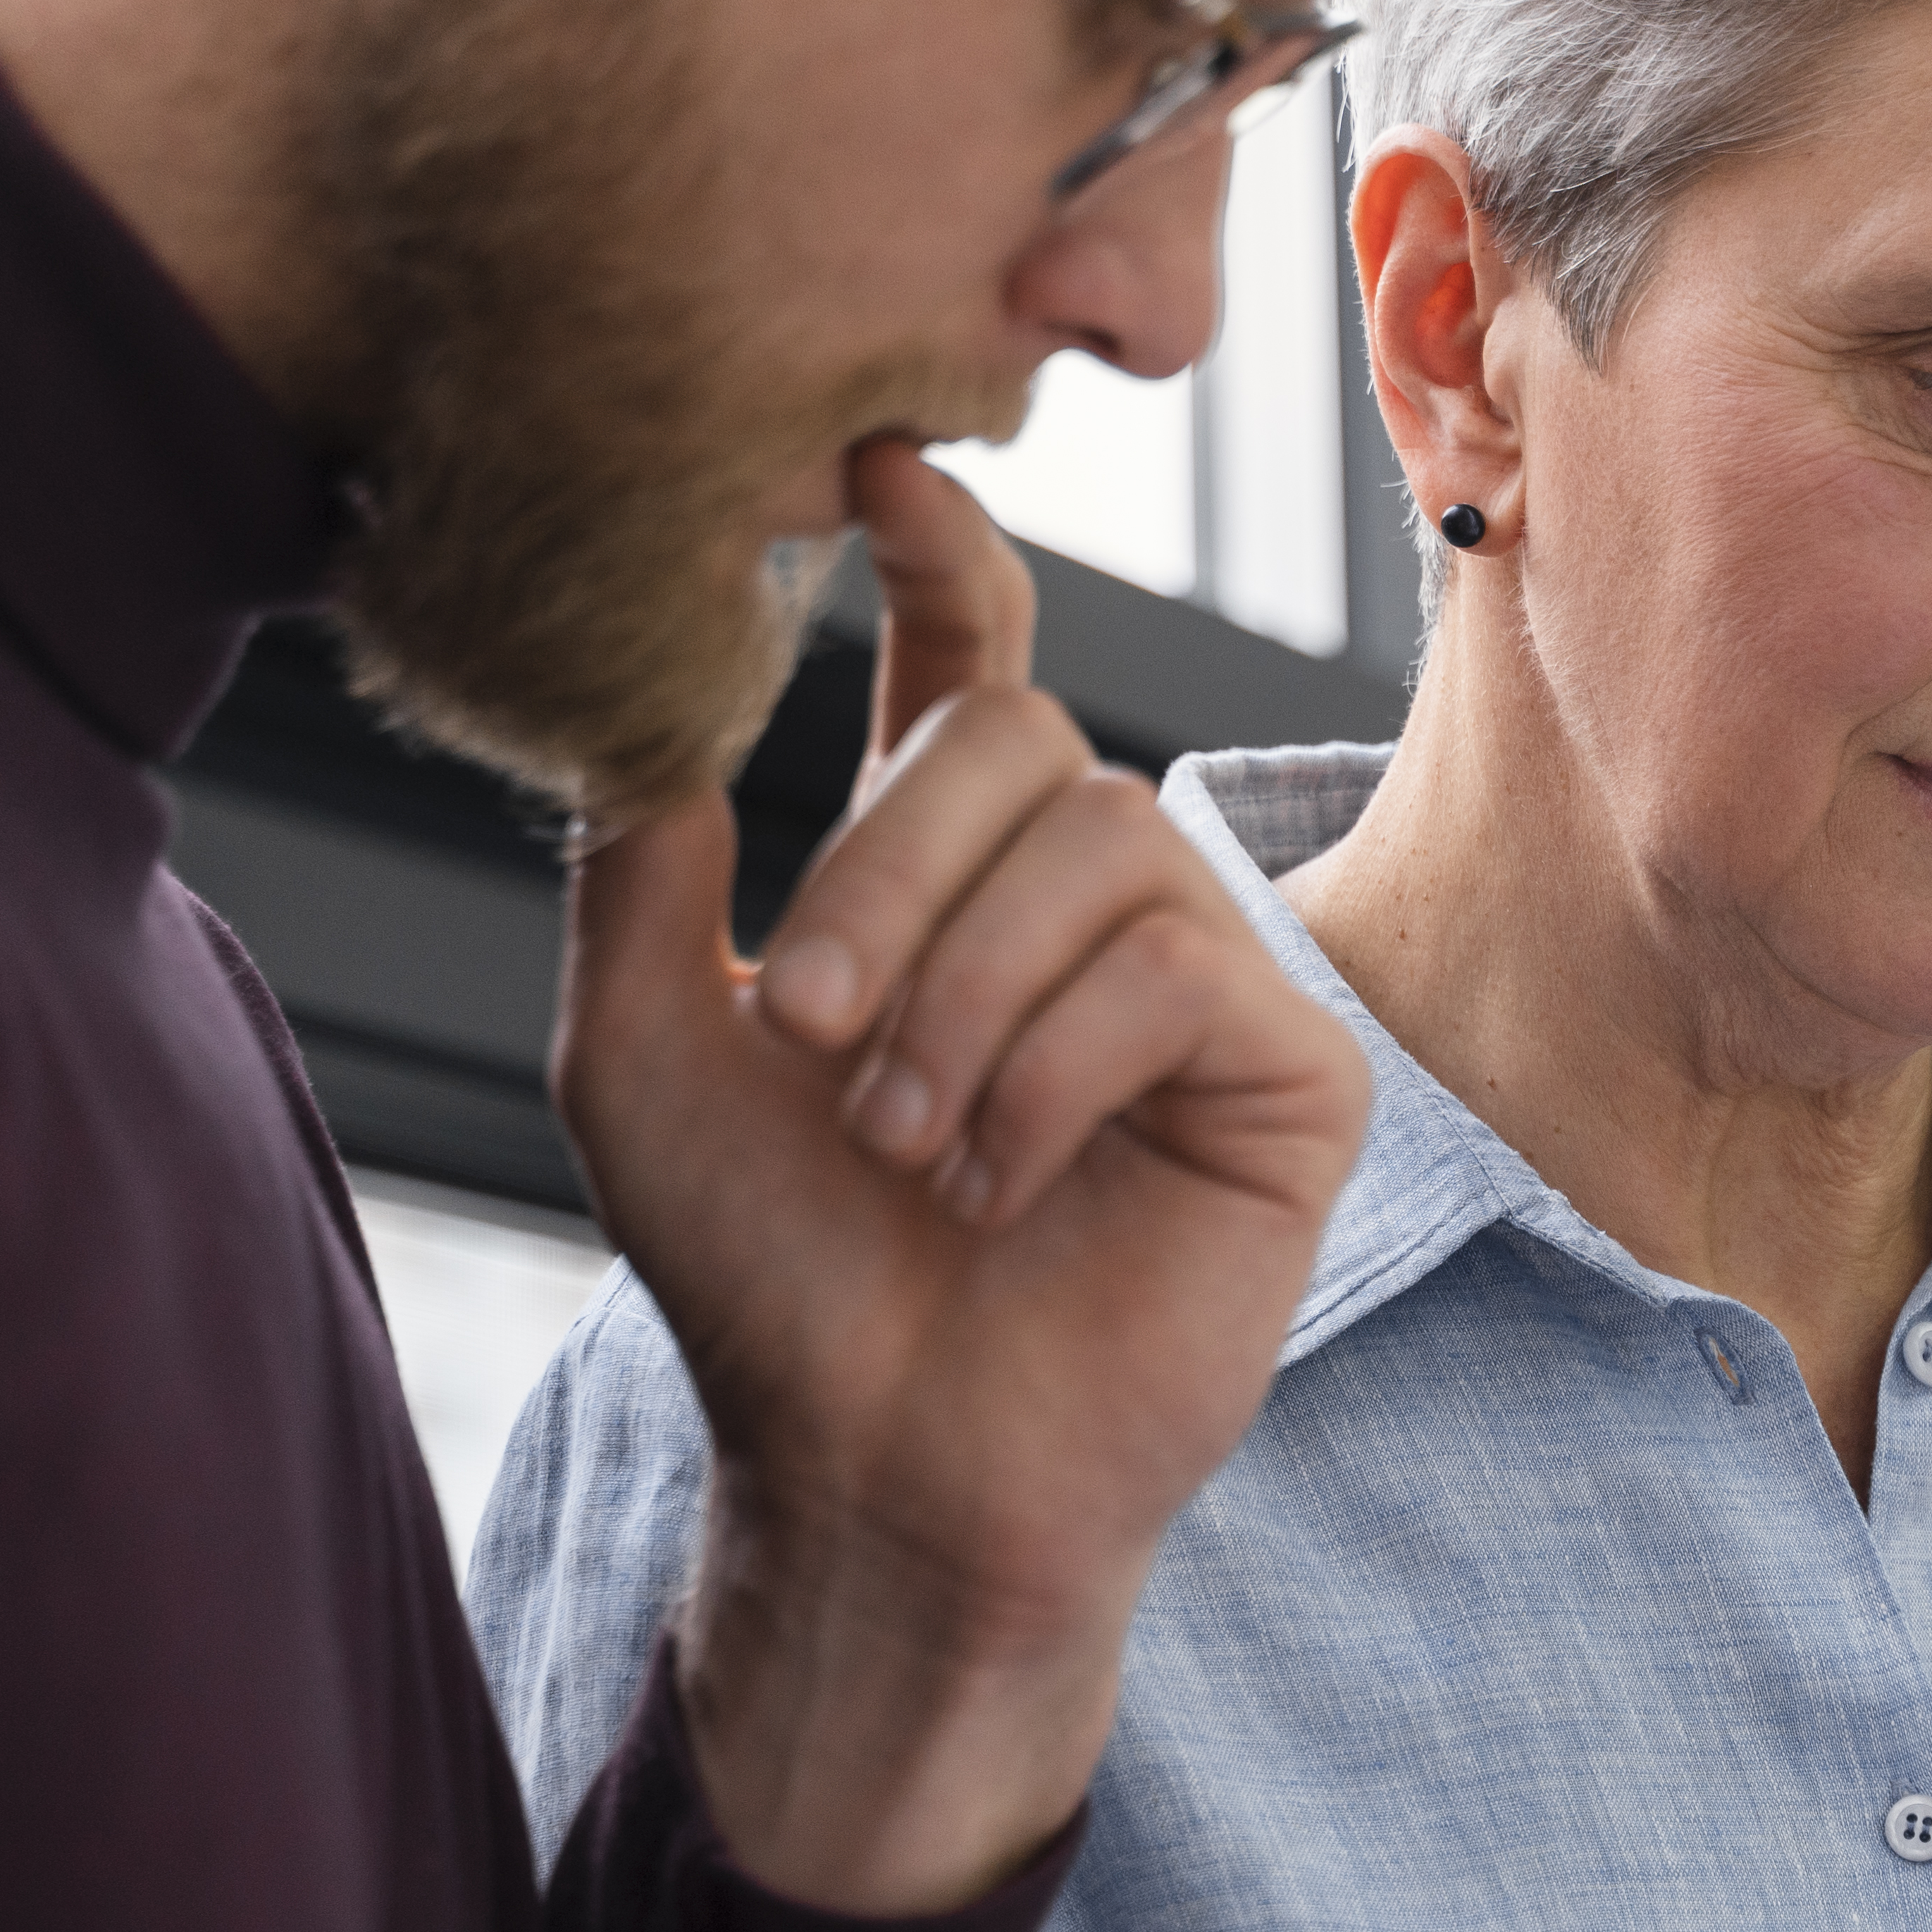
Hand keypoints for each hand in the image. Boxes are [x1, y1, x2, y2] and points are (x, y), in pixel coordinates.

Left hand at [555, 439, 1368, 1914]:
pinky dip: (1058, 1072)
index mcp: (950, 874)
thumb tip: (648, 662)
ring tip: (906, 1145)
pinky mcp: (1291, 1076)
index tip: (871, 462)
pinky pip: (1179, 972)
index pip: (971, 656)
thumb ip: (641, 846)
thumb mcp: (641, 1038)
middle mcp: (1086, 902)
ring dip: (967, 995)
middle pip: (1019, 740)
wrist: (884, 1470)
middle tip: (807, 1036)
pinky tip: (1004, 1182)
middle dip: (890, 872)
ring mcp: (1204, 979)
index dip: (943, 548)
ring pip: (1103, 845)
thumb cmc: (769, 1279)